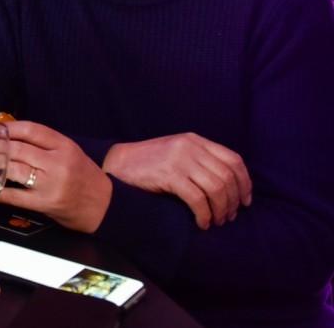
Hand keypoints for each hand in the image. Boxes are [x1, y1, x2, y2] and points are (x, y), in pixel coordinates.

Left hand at [0, 121, 112, 232]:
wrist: (104, 206)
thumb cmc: (83, 176)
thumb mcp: (70, 152)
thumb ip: (44, 143)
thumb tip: (9, 135)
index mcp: (65, 146)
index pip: (31, 130)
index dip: (9, 128)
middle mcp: (58, 163)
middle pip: (19, 149)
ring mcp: (51, 184)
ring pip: (15, 169)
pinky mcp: (45, 203)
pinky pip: (16, 196)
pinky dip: (0, 191)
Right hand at [102, 133, 251, 228]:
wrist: (117, 163)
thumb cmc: (148, 163)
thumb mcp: (177, 152)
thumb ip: (200, 160)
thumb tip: (229, 185)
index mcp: (195, 140)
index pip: (233, 159)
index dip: (245, 183)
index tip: (245, 201)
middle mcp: (190, 147)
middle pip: (227, 177)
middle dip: (233, 201)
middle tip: (229, 216)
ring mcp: (179, 160)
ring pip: (216, 189)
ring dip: (220, 210)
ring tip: (216, 221)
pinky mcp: (169, 175)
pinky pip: (198, 199)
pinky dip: (204, 214)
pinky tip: (202, 223)